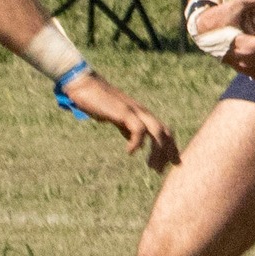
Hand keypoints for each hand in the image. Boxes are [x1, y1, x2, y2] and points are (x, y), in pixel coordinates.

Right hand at [62, 70, 180, 170]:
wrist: (84, 85)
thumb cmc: (97, 101)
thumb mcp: (116, 118)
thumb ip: (127, 128)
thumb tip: (135, 142)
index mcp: (141, 113)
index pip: (164, 130)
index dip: (170, 147)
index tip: (170, 163)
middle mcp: (142, 111)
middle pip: (165, 131)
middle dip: (168, 152)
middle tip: (162, 170)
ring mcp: (134, 110)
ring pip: (157, 131)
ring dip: (157, 150)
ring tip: (150, 166)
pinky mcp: (124, 111)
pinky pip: (138, 129)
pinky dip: (137, 143)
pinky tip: (130, 152)